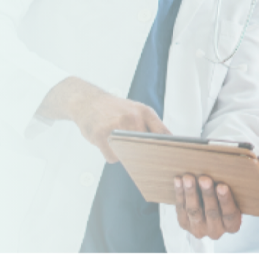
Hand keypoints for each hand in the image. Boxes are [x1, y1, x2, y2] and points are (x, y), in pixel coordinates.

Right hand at [37, 77, 169, 162]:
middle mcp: (132, 117)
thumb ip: (152, 125)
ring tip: (120, 143)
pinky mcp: (100, 135)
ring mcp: (116, 125)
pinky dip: (112, 155)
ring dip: (126, 155)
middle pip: (147, 148)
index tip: (170, 158)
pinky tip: (108, 145)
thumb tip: (170, 143)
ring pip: (129, 155)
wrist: (88, 101)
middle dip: (145, 155)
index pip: (163, 133)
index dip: (168, 148)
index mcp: (144, 112)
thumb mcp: (137, 110)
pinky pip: (113, 157)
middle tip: (142, 157)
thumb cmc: (114, 108)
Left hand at [173, 174, 241, 239]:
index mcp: (232, 225)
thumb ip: (232, 188)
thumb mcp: (233, 196)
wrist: (207, 207)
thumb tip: (230, 168)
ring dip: (191, 193)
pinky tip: (179, 180)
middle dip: (207, 194)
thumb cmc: (223, 196)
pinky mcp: (184, 224)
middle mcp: (216, 231)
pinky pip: (181, 209)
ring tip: (188, 178)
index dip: (225, 201)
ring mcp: (199, 229)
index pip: (230, 215)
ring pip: (194, 211)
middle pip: (212, 212)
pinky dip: (179, 193)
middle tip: (204, 179)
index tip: (222, 186)